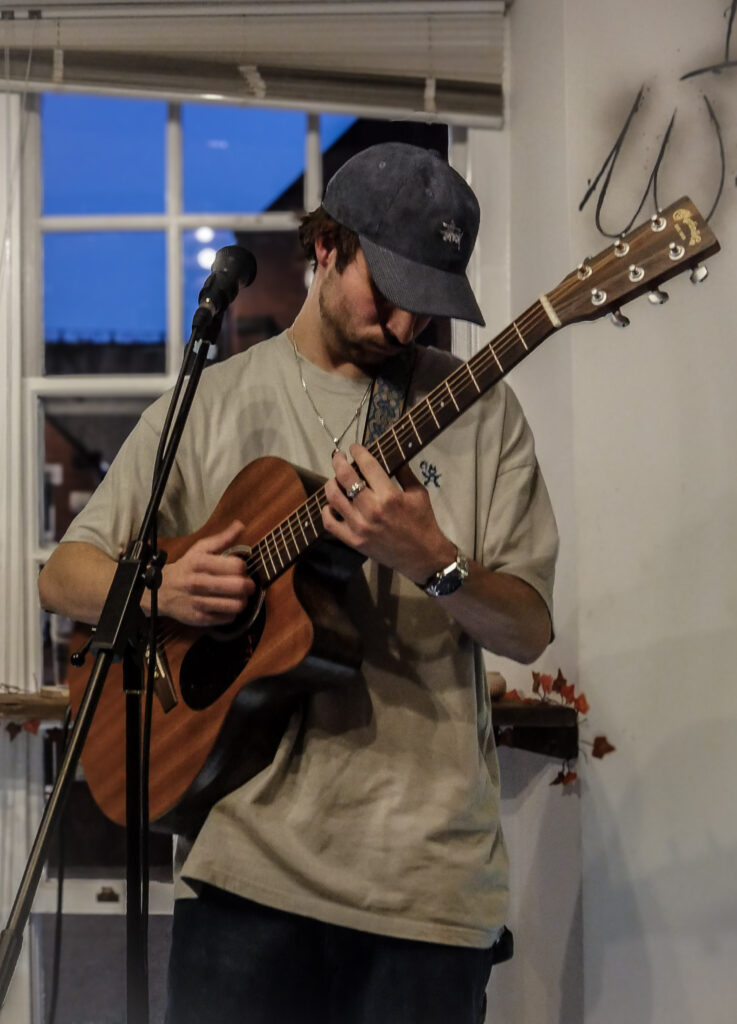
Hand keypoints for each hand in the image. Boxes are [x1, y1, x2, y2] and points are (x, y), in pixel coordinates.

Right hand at [153, 520, 255, 626]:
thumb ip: (222, 539)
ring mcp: (198, 602)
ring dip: (243, 600)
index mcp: (200, 562)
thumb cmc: (185, 568)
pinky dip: (233, 612)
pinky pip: (227, 618)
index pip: (237, 566)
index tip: (241, 568)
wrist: (159, 590)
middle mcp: (199, 583)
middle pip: (239, 587)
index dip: (244, 567)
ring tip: (239, 596)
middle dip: (249, 585)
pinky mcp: (199, 619)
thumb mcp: (200, 549)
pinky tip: (228, 605)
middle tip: (246, 584)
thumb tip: (240, 525)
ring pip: (236, 605)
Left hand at [322, 445, 455, 582]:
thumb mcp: (419, 493)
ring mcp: (360, 526)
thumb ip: (403, 472)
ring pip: (333, 497)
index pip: (367, 465)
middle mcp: (372, 509)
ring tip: (334, 480)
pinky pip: (330, 523)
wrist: (422, 556)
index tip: (354, 447)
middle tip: (338, 457)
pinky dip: (327, 511)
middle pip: (345, 477)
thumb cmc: (422, 522)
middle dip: (338, 461)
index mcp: (390, 496)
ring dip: (331, 483)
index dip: (358, 452)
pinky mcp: (353, 541)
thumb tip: (390, 454)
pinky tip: (332, 505)